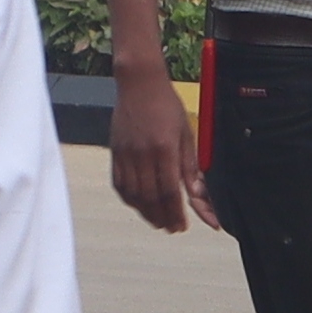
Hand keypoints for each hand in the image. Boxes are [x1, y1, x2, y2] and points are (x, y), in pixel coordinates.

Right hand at [108, 69, 211, 234]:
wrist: (139, 84)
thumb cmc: (166, 105)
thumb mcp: (186, 133)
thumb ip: (189, 165)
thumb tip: (195, 192)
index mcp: (164, 149)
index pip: (169, 191)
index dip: (175, 213)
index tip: (182, 225)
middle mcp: (143, 155)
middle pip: (151, 198)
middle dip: (162, 217)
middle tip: (171, 228)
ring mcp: (126, 154)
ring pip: (133, 195)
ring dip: (146, 212)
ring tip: (157, 221)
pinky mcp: (115, 152)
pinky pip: (119, 184)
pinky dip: (129, 199)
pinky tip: (139, 204)